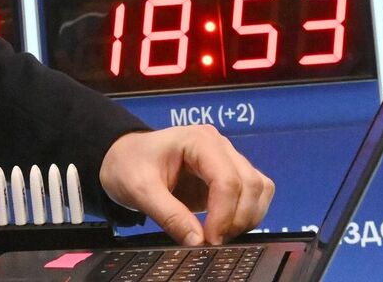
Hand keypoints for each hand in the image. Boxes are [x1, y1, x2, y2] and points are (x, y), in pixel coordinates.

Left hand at [98, 126, 274, 246]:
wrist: (123, 158)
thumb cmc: (128, 165)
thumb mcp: (140, 190)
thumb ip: (169, 215)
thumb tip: (197, 242)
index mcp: (198, 141)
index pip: (227, 179)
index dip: (223, 214)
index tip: (209, 240)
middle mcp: (219, 146)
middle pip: (250, 184)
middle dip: (237, 218)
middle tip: (213, 241)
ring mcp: (227, 158)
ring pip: (259, 188)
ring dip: (247, 216)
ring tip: (219, 235)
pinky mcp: (229, 174)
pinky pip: (255, 193)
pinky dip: (249, 213)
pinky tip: (227, 226)